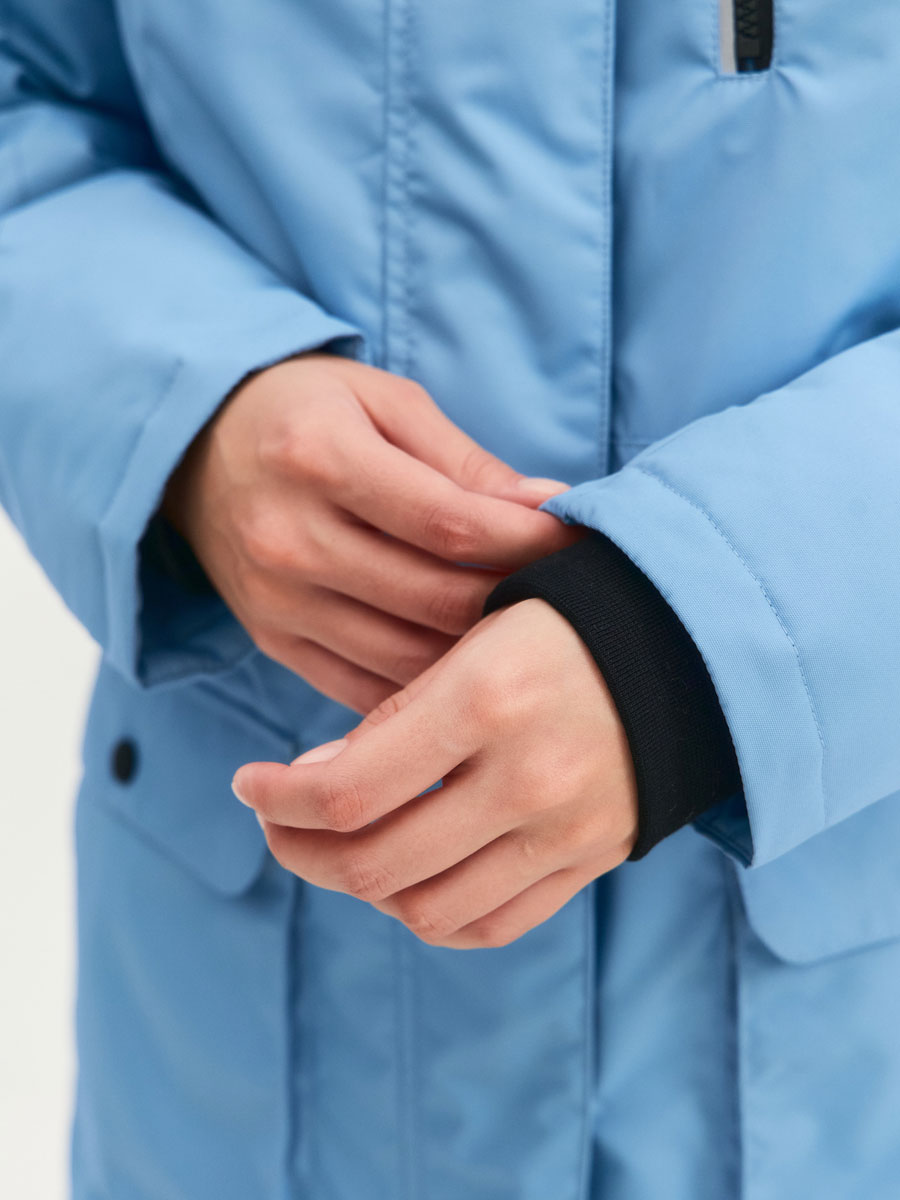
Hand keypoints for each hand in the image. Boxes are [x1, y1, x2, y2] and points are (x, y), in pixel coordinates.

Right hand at [163, 353, 576, 711]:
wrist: (193, 450)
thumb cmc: (306, 412)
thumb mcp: (382, 401)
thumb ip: (463, 460)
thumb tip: (548, 507)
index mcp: (319, 458)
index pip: (450, 523)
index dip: (528, 542)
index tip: (581, 543)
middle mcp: (289, 538)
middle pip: (434, 598)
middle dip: (516, 602)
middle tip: (574, 598)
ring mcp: (276, 601)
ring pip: (405, 657)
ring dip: (478, 656)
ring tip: (530, 637)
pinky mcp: (272, 641)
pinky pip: (364, 689)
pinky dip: (426, 690)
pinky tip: (470, 672)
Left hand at [233, 599, 637, 948]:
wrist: (686, 653)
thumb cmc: (563, 624)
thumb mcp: (473, 632)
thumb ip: (397, 711)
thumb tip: (314, 782)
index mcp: (488, 698)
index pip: (348, 789)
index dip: (277, 798)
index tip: (249, 782)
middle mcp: (527, 777)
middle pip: (375, 863)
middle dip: (299, 848)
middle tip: (276, 820)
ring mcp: (563, 832)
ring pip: (426, 908)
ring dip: (359, 888)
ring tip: (337, 847)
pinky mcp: (587, 864)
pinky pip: (490, 925)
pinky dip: (431, 914)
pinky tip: (404, 878)